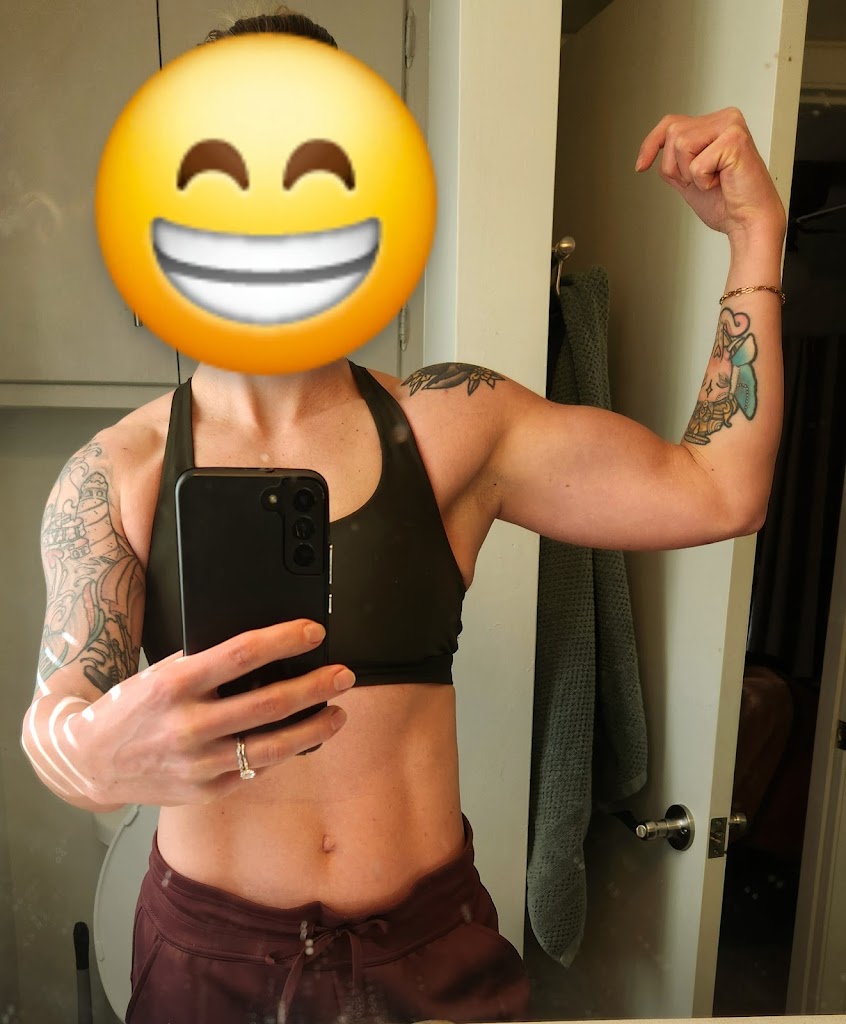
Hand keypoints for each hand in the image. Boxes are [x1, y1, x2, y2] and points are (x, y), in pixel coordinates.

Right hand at [69, 620, 353, 806]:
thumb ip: (208, 665)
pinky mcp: (205, 791)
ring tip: (338, 712)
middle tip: (344, 674)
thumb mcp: (163, 673)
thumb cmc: (135, 707)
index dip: (284, 640)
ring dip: (314, 727)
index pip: (243, 653)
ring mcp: (198, 763)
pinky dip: (283, 752)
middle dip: (316, 686)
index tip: (314, 631)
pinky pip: (255, 768)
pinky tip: (301, 738)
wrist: (90, 761)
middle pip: (270, 702)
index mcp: (175, 684)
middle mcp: (188, 725)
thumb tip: (270, 653)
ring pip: (273, 744)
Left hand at [635, 107, 785, 242]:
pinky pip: (697, 163)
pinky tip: (722, 182)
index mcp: (715, 124)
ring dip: (690, 174)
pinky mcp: (735, 140)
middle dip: (676, 167)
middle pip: (673, 133)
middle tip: (702, 181)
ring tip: (713, 180)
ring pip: (681, 145)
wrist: (747, 222)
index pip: (671, 123)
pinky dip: (703, 182)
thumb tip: (650, 150)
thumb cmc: (725, 203)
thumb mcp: (687, 177)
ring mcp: (732, 126)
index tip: (640, 166)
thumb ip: (673, 160)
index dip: (651, 144)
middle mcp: (725, 119)